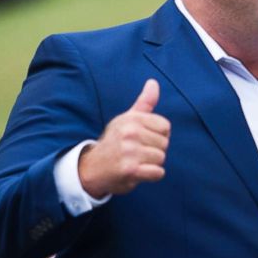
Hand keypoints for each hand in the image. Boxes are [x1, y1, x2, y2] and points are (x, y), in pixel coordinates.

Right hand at [78, 79, 170, 196]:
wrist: (92, 168)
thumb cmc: (114, 142)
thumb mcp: (127, 119)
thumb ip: (144, 103)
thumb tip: (153, 82)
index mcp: (131, 119)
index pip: (165, 126)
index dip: (157, 135)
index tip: (142, 139)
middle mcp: (129, 132)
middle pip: (164, 143)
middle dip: (154, 151)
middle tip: (137, 153)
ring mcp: (129, 151)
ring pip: (161, 158)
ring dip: (152, 164)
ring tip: (136, 162)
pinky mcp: (130, 170)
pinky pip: (158, 172)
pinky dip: (152, 175)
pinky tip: (138, 172)